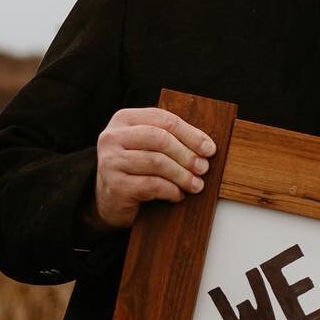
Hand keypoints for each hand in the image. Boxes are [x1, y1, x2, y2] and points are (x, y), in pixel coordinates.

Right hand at [90, 107, 216, 230]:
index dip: (191, 134)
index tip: (209, 149)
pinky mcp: (115, 185)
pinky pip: (152, 185)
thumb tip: (207, 147)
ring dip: (183, 175)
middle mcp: (113, 136)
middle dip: (187, 154)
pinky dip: (171, 190)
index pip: (163, 119)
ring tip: (196, 185)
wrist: (109, 200)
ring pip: (157, 162)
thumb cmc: (135, 171)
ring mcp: (111, 160)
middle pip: (161, 139)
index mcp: (124, 119)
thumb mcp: (148, 147)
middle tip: (203, 168)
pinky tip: (178, 195)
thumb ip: (169, 139)